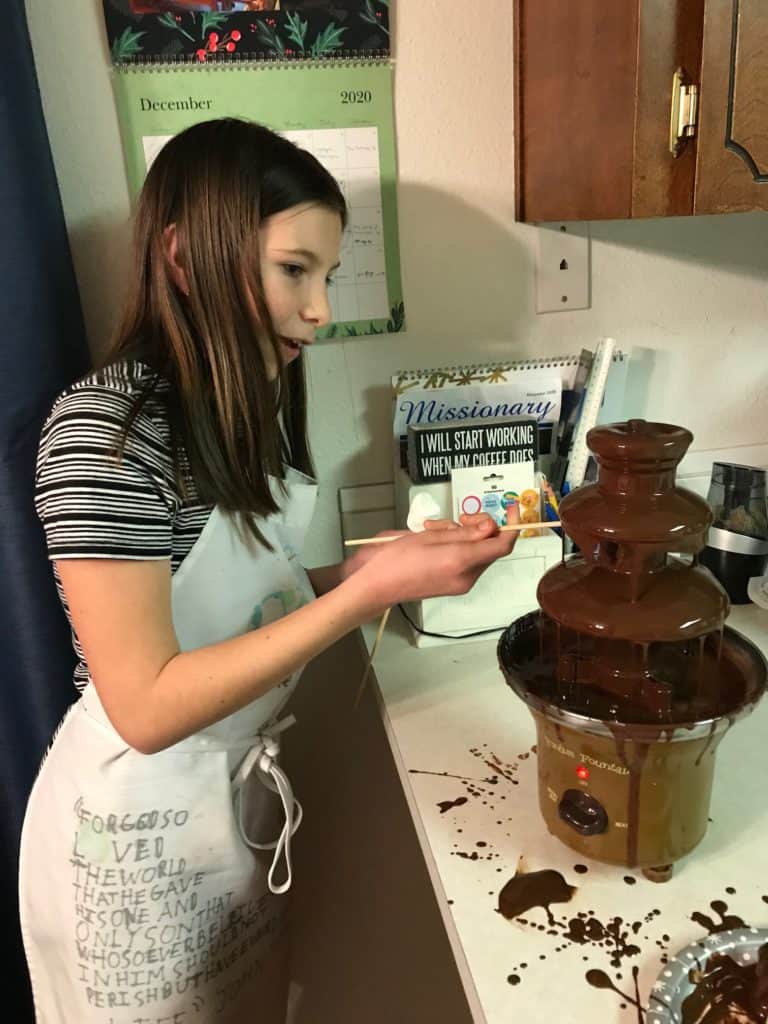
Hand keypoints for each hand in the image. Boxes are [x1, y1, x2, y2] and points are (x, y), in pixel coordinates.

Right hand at [354, 512, 517, 613]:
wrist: (377, 585)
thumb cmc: (394, 560)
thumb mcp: (429, 536)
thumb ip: (463, 533)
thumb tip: (490, 527)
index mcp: (460, 561)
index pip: (501, 545)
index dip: (511, 525)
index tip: (511, 507)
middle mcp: (465, 576)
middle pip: (489, 547)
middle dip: (479, 527)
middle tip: (461, 517)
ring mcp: (461, 583)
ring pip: (477, 552)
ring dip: (463, 535)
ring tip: (435, 530)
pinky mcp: (454, 585)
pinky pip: (467, 561)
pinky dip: (457, 547)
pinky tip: (435, 541)